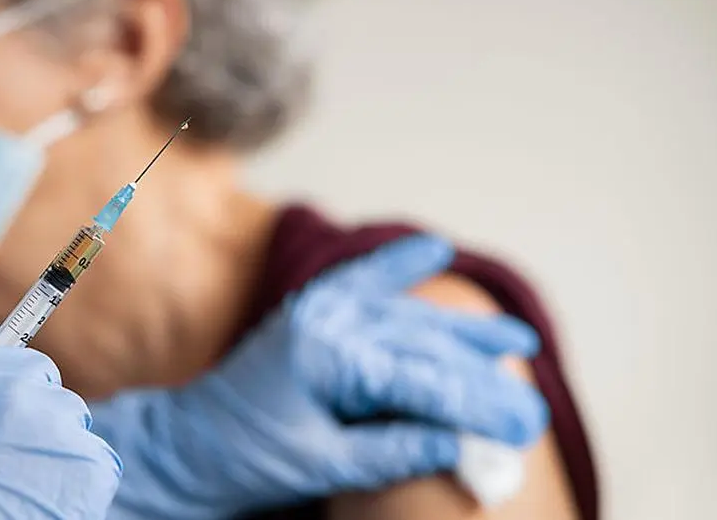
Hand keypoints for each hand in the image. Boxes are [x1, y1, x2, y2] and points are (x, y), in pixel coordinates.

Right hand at [0, 305, 121, 519]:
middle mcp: (7, 385)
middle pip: (27, 365)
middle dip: (16, 398)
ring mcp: (54, 419)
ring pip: (62, 407)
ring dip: (47, 435)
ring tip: (19, 480)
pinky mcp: (90, 456)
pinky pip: (88, 450)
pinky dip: (73, 472)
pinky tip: (45, 498)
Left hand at [90, 235, 547, 518]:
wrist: (184, 445)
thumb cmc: (244, 458)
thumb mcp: (323, 465)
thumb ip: (394, 450)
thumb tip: (463, 444)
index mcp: (329, 355)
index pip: (425, 379)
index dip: (479, 403)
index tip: (526, 424)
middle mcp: (328, 319)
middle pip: (426, 344)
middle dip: (482, 376)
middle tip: (532, 407)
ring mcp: (319, 309)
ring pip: (407, 316)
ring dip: (461, 331)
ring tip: (517, 338)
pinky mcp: (312, 312)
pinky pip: (363, 281)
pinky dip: (398, 268)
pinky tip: (432, 251)